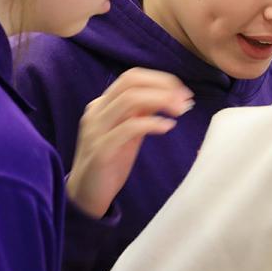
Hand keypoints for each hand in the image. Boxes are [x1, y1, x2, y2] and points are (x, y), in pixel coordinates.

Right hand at [68, 69, 192, 216]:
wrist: (86, 193)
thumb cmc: (111, 161)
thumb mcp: (128, 132)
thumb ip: (141, 113)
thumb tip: (167, 96)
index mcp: (102, 104)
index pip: (131, 77)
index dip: (160, 80)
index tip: (182, 92)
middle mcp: (97, 111)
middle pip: (130, 81)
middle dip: (163, 85)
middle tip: (185, 100)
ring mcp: (96, 129)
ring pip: (129, 99)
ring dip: (161, 100)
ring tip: (180, 111)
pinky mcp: (101, 150)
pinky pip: (128, 127)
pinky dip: (152, 123)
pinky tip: (167, 127)